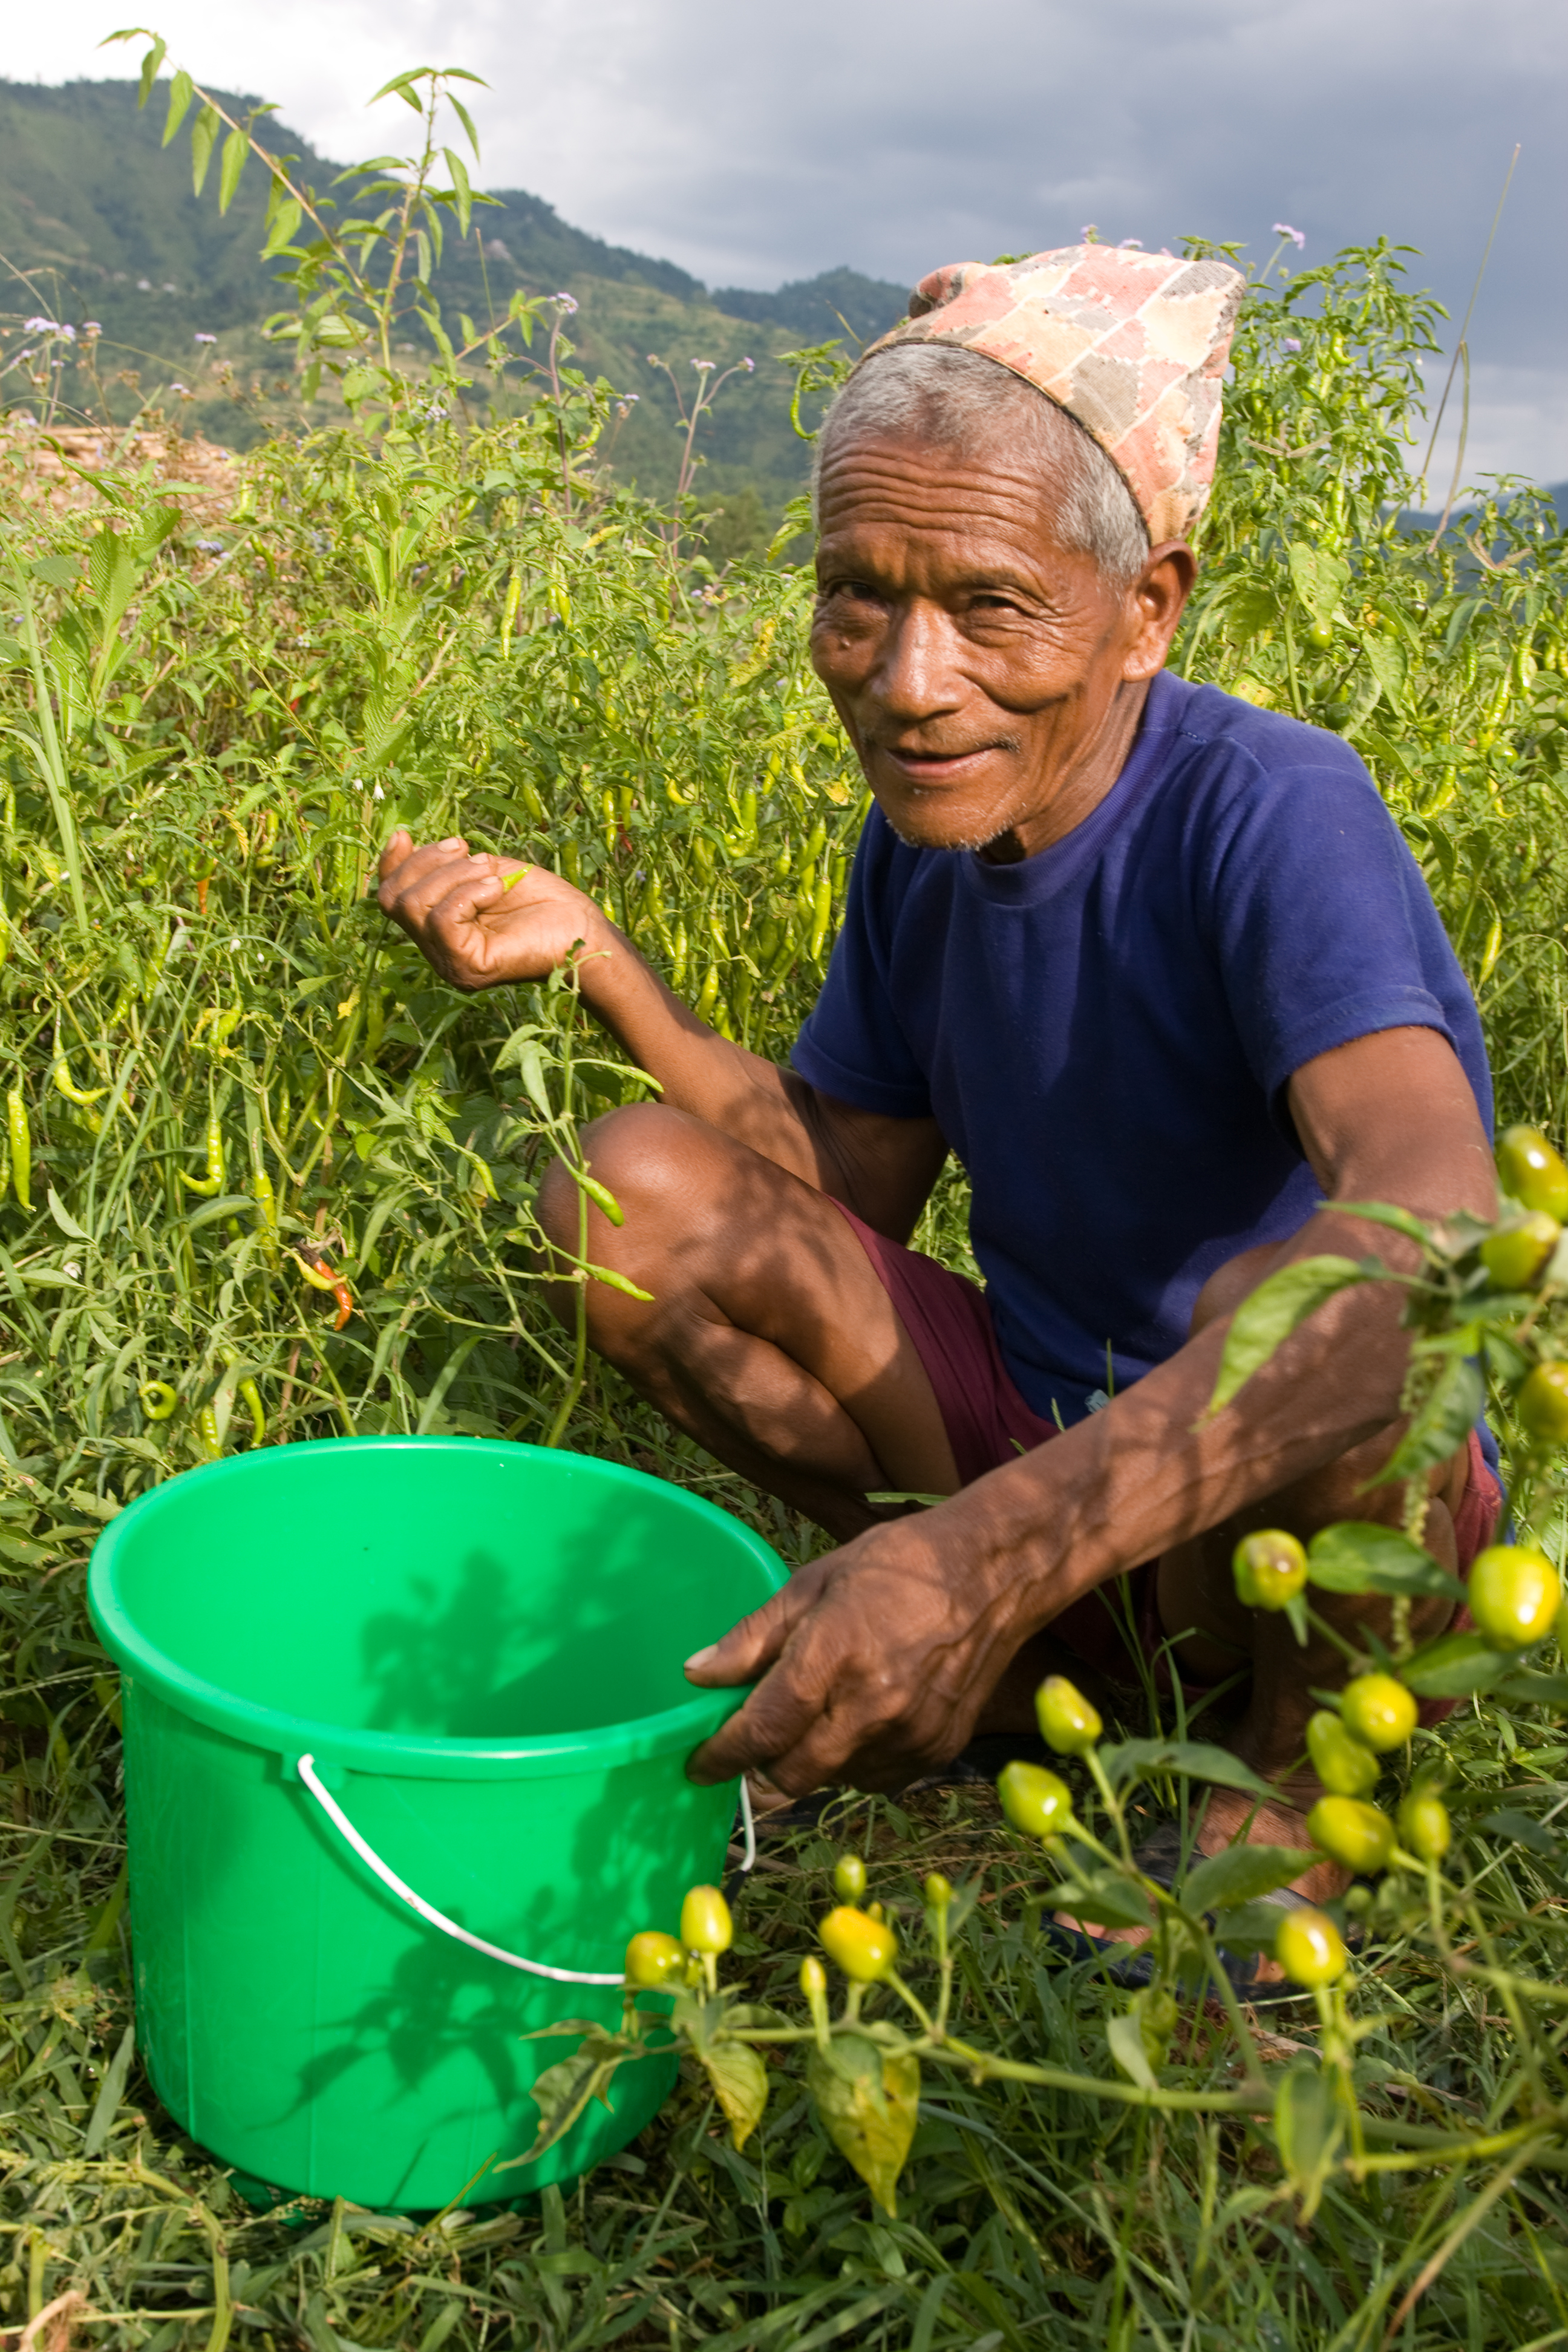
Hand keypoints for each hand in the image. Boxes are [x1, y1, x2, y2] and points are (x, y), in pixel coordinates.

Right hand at [377, 830, 607, 990]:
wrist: (582, 929)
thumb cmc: (539, 900)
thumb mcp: (481, 870)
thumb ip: (442, 865)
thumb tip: (398, 839)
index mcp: (436, 929)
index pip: (388, 897)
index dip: (391, 863)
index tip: (406, 833)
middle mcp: (437, 952)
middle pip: (394, 900)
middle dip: (428, 864)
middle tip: (470, 852)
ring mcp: (449, 964)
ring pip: (415, 907)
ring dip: (454, 876)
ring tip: (492, 873)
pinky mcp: (467, 969)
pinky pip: (443, 920)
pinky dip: (469, 893)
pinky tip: (498, 888)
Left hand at [683, 1511, 1025, 1793]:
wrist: (993, 1573)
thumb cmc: (899, 1566)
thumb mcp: (814, 1582)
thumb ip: (754, 1637)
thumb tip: (699, 1674)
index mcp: (834, 1657)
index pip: (762, 1731)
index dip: (721, 1755)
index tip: (698, 1765)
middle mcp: (872, 1707)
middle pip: (792, 1775)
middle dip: (759, 1771)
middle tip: (749, 1749)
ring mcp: (909, 1735)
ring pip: (834, 1780)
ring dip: (811, 1762)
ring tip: (819, 1714)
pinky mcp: (937, 1750)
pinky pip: (877, 1778)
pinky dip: (855, 1760)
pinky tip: (861, 1719)